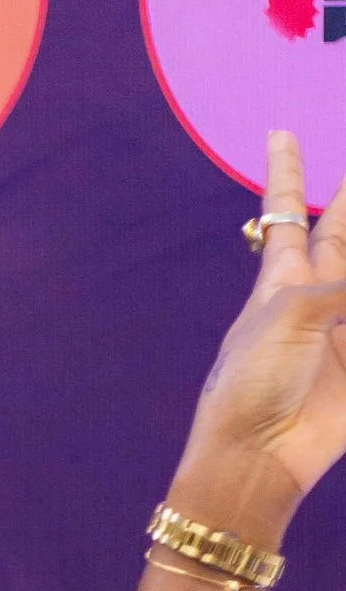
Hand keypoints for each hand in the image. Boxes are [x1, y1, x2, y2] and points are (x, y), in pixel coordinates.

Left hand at [177, 131, 345, 537]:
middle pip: (342, 236)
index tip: (278, 135)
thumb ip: (339, 286)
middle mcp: (315, 298)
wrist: (258, 456)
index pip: (285, 213)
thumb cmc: (253, 382)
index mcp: (280, 280)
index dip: (286, 173)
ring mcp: (342, 333)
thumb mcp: (290, 317)